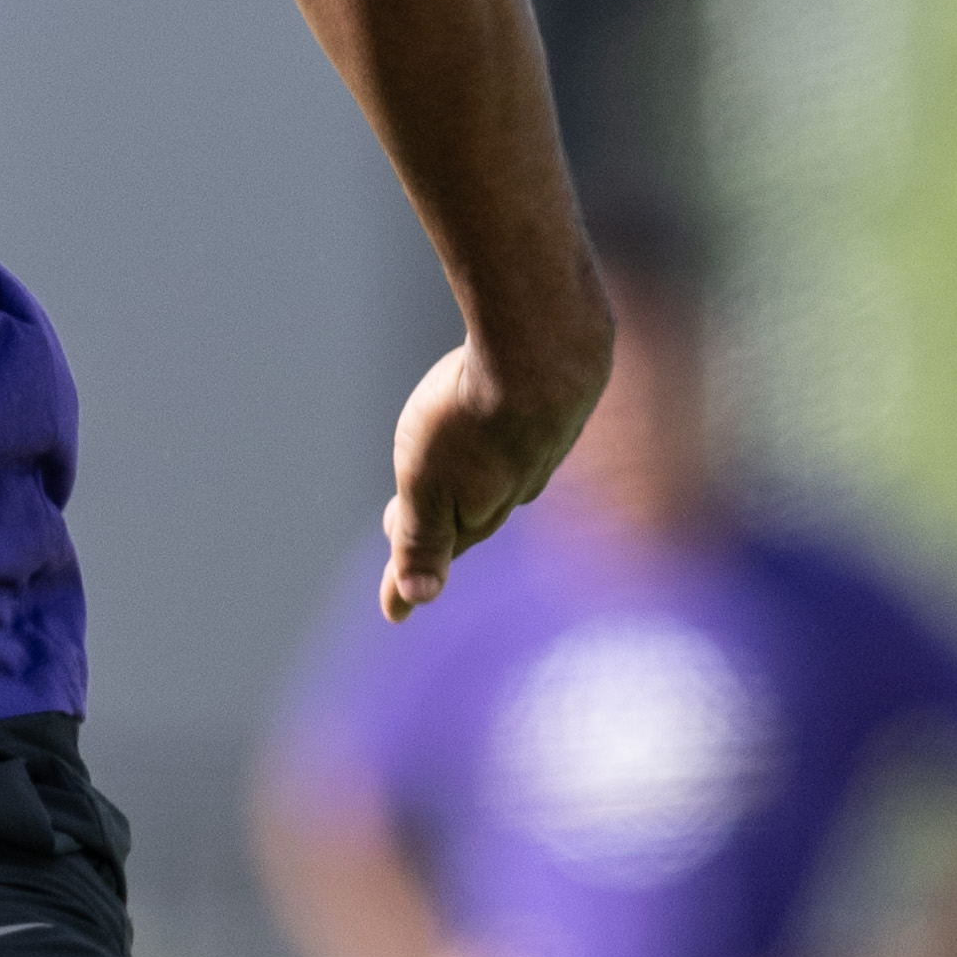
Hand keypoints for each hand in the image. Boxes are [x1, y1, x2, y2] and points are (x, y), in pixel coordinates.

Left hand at [375, 313, 602, 621]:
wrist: (544, 345)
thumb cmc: (473, 418)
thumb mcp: (429, 486)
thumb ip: (423, 540)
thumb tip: (414, 601)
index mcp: (483, 509)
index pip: (441, 550)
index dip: (411, 576)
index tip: (393, 611)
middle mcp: (520, 482)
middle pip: (472, 512)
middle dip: (439, 527)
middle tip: (396, 525)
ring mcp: (546, 438)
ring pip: (502, 469)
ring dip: (475, 478)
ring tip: (452, 474)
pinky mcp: (563, 396)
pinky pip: (527, 426)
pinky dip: (509, 435)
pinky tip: (509, 420)